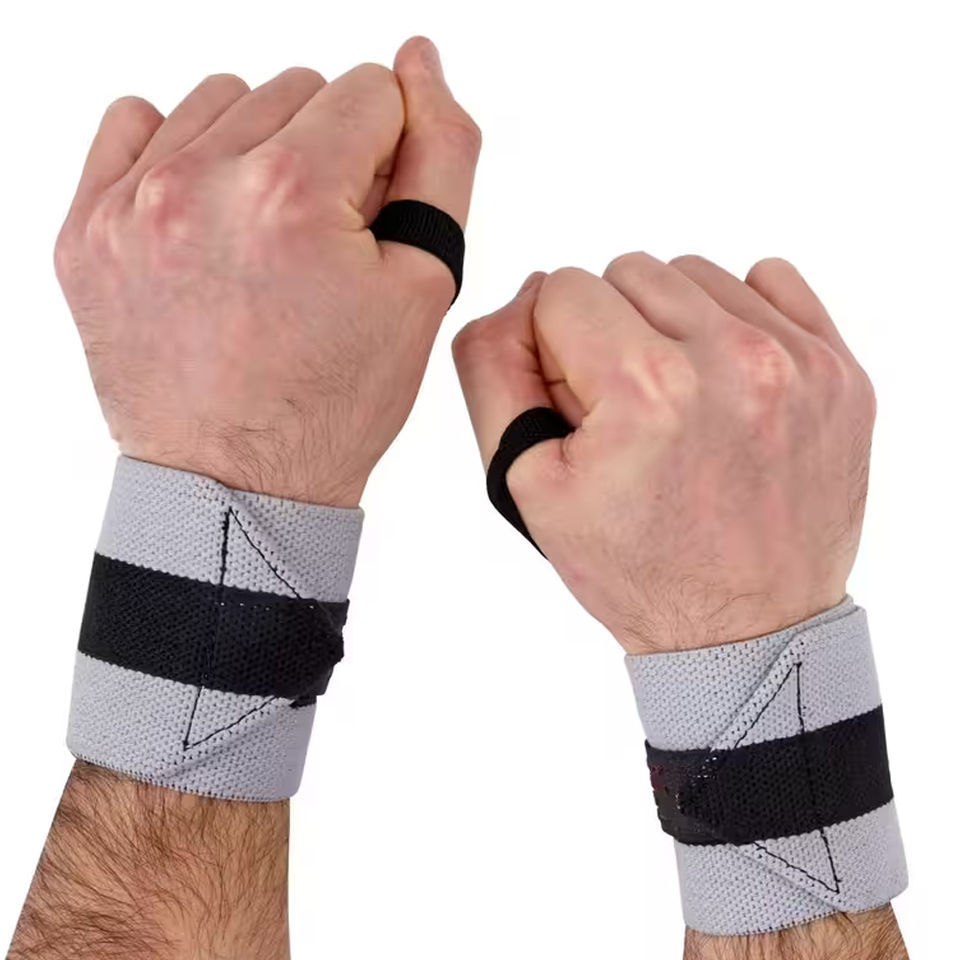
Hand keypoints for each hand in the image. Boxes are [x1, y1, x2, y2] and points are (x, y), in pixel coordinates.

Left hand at [54, 37, 480, 505]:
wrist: (237, 484)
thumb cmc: (332, 403)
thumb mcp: (423, 287)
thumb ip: (442, 158)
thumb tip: (423, 62)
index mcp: (294, 196)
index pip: (372, 91)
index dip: (390, 154)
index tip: (371, 219)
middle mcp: (201, 184)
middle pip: (298, 88)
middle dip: (326, 153)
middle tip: (321, 245)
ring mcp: (131, 205)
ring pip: (223, 101)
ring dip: (258, 151)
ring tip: (266, 239)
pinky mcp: (86, 230)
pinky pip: (135, 125)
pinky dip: (179, 153)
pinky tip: (207, 217)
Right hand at [453, 255, 875, 653]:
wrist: (746, 631)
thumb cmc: (637, 567)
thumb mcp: (526, 485)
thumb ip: (495, 370)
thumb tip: (525, 296)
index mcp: (647, 390)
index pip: (562, 290)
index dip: (554, 349)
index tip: (581, 408)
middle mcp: (731, 360)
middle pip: (627, 271)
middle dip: (609, 333)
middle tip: (627, 412)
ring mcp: (797, 362)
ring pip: (693, 274)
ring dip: (670, 324)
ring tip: (676, 401)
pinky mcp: (840, 370)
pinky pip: (771, 281)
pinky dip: (736, 317)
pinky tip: (724, 380)